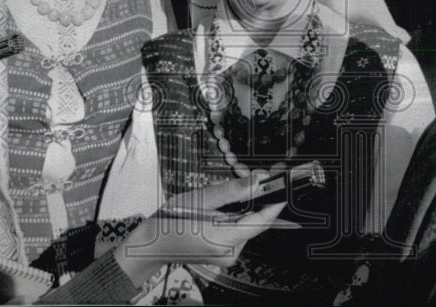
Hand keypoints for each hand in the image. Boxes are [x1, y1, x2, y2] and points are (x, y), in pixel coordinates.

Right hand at [114, 173, 285, 285]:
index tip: (285, 183)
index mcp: (225, 240)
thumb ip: (231, 190)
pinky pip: (238, 232)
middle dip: (254, 201)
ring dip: (241, 210)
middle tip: (248, 180)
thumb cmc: (170, 221)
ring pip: (246, 225)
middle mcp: (231, 253)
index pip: (263, 221)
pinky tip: (217, 213)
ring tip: (217, 202)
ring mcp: (228, 256)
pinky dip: (233, 218)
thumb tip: (258, 179)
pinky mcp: (225, 255)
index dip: (276, 202)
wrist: (150, 245)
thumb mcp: (199, 199)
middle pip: (255, 222)